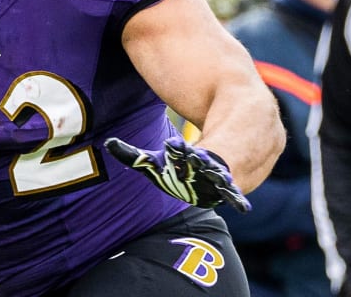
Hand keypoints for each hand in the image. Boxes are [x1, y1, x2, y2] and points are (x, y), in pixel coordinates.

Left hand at [105, 135, 250, 212]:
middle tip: (195, 156)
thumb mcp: (154, 162)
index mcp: (185, 155)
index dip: (175, 149)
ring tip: (223, 178)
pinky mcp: (227, 189)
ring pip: (218, 175)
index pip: (179, 151)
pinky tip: (243, 208)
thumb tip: (108, 143)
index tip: (171, 145)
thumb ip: (132, 156)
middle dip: (196, 160)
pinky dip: (237, 201)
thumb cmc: (177, 168)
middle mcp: (202, 164)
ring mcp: (216, 176)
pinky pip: (233, 196)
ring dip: (219, 176)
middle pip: (199, 162)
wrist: (214, 165)